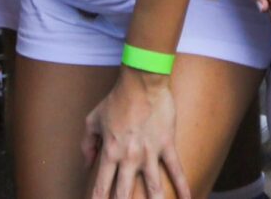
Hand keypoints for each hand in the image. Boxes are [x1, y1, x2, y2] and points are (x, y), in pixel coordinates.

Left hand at [82, 68, 187, 198]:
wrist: (142, 82)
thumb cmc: (116, 99)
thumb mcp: (93, 120)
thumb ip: (87, 144)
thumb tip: (87, 165)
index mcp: (110, 153)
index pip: (101, 188)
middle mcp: (129, 158)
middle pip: (125, 194)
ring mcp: (150, 153)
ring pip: (154, 189)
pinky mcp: (167, 145)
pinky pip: (177, 170)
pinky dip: (183, 187)